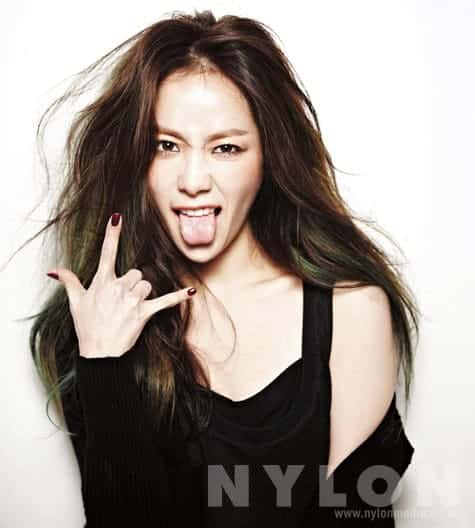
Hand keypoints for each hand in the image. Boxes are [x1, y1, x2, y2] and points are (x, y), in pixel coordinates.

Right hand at [46, 213, 196, 357]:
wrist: (98, 353)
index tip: (117, 217)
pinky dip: (179, 297)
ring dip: (142, 293)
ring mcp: (132, 300)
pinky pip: (165, 301)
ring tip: (131, 307)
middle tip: (122, 299)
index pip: (107, 253)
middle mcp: (118, 288)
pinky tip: (191, 292)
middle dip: (131, 283)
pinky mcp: (144, 313)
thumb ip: (68, 281)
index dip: (112, 234)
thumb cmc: (87, 327)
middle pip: (135, 273)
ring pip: (146, 284)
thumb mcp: (75, 303)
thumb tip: (54, 270)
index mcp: (102, 282)